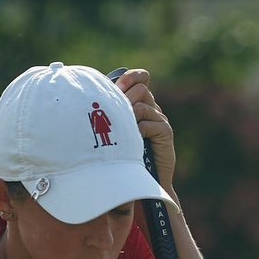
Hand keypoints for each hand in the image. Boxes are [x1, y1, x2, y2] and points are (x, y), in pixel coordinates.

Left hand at [112, 68, 175, 193]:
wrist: (138, 180)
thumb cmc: (120, 155)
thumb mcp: (113, 130)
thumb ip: (110, 113)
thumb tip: (92, 96)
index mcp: (140, 103)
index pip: (141, 77)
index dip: (130, 77)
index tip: (118, 87)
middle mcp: (152, 109)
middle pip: (141, 88)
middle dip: (126, 99)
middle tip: (116, 117)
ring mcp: (160, 120)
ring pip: (142, 105)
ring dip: (129, 117)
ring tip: (122, 133)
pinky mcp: (166, 132)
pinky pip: (149, 122)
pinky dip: (138, 130)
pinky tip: (133, 142)